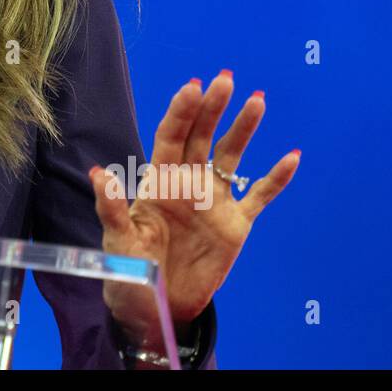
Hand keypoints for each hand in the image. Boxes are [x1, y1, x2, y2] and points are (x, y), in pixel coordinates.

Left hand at [88, 70, 298, 348]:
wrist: (157, 311)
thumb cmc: (130, 275)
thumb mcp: (118, 244)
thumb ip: (113, 209)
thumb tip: (99, 174)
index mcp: (158, 182)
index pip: (171, 138)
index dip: (181, 113)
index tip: (193, 87)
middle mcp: (187, 184)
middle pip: (202, 137)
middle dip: (213, 108)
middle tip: (226, 78)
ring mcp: (213, 202)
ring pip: (232, 157)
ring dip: (244, 129)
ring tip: (258, 99)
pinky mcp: (235, 225)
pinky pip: (259, 196)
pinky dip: (276, 179)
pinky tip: (292, 157)